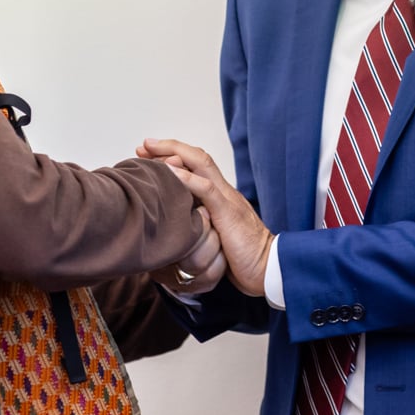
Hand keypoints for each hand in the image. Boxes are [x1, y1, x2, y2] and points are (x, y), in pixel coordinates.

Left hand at [139, 138, 274, 296]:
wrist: (270, 268)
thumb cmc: (243, 259)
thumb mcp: (217, 237)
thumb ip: (202, 225)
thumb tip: (178, 226)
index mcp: (223, 196)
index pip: (198, 165)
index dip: (175, 155)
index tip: (150, 154)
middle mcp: (226, 191)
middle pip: (198, 157)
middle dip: (169, 147)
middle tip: (144, 145)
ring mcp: (228, 199)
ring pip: (201, 164)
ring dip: (173, 153)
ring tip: (150, 150)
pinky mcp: (229, 213)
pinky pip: (206, 189)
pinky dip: (186, 178)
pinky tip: (169, 171)